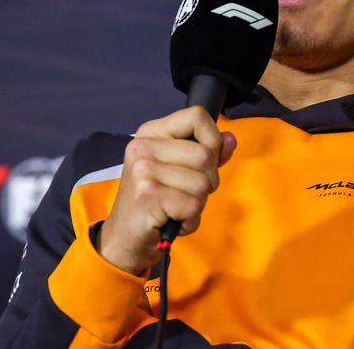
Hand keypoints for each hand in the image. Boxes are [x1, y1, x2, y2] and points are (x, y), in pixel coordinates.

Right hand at [96, 106, 237, 275]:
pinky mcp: (148, 195)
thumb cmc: (155, 203)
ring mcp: (143, 170)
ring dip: (197, 203)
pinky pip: (193, 206)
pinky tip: (172, 220)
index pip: (197, 116)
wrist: (124, 238)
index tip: (202, 162)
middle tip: (184, 194)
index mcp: (150, 133)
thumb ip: (207, 152)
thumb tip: (230, 139)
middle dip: (207, 181)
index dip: (212, 140)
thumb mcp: (179, 171)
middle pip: (206, 154)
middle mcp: (143, 147)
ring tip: (176, 208)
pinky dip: (190, 220)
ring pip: (203, 183)